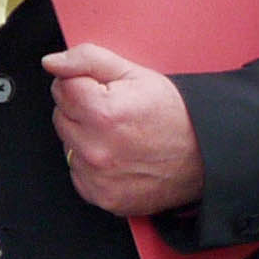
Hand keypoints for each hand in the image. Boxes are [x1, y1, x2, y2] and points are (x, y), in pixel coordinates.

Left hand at [41, 45, 206, 218]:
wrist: (205, 155)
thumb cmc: (174, 115)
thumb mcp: (135, 74)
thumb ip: (87, 60)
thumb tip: (52, 62)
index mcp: (103, 113)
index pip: (62, 87)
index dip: (83, 83)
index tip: (104, 90)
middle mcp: (97, 149)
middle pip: (61, 115)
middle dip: (82, 109)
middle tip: (114, 112)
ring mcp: (99, 177)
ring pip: (67, 145)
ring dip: (85, 137)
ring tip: (118, 135)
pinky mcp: (103, 198)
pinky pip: (78, 173)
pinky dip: (92, 165)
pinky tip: (117, 156)